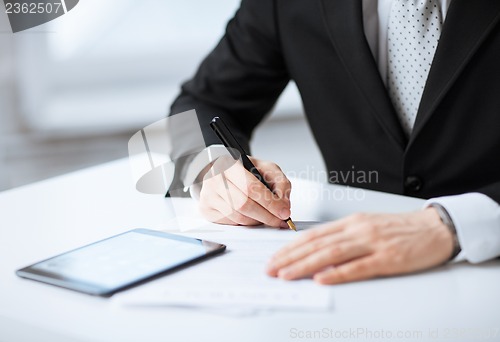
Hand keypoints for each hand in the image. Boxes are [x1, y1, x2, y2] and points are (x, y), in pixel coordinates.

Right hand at [198, 155, 291, 227]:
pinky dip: (245, 223)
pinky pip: (230, 223)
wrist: (225, 173)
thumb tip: (284, 206)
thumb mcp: (267, 169)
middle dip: (266, 216)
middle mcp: (215, 179)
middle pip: (244, 204)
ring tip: (266, 217)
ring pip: (237, 217)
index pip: (251, 187)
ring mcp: (208, 195)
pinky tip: (252, 217)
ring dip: (257, 221)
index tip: (284, 212)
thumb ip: (280, 183)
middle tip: (279, 220)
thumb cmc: (246, 171)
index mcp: (229, 164)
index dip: (270, 202)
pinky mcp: (206, 209)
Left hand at [266, 209, 453, 283]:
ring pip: (332, 254)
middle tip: (272, 269)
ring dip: (305, 265)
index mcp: (352, 222)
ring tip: (286, 274)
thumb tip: (317, 252)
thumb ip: (343, 237)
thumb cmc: (400, 228)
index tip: (275, 258)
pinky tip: (322, 279)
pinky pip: (359, 267)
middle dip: (290, 258)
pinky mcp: (388, 258)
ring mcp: (373, 243)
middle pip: (317, 244)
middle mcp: (358, 230)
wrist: (436, 227)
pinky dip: (338, 274)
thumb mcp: (367, 226)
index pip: (313, 235)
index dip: (290, 247)